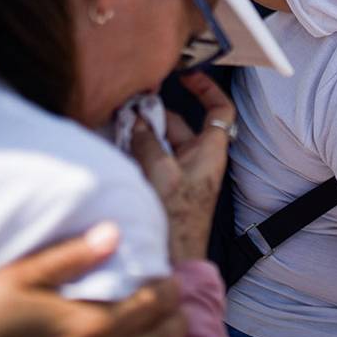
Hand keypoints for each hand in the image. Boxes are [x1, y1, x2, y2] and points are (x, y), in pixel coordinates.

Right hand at [130, 72, 233, 262]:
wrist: (172, 260)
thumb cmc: (175, 222)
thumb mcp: (161, 174)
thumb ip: (148, 143)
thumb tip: (137, 121)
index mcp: (210, 151)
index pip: (220, 110)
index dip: (206, 89)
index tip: (187, 75)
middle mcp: (198, 159)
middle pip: (180, 123)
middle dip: (156, 113)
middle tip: (128, 105)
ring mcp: (182, 172)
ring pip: (162, 140)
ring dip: (142, 132)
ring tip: (117, 124)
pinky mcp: (166, 185)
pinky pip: (152, 158)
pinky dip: (137, 150)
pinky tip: (117, 146)